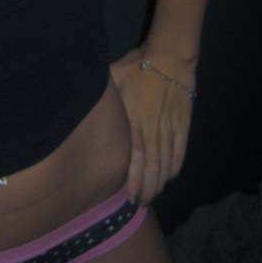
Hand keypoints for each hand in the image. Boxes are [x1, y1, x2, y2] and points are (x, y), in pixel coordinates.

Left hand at [110, 47, 196, 205]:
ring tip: (153, 196)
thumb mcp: (112, 78)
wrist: (169, 57)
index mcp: (134, 120)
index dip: (134, 180)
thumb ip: (102, 97)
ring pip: (166, 161)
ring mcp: (169, 127)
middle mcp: (152, 128)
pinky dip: (176, 165)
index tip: (130, 197)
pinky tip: (170, 176)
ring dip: (160, 181)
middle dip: (147, 188)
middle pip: (152, 166)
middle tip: (141, 205)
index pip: (135, 157)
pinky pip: (180, 149)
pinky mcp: (183, 123)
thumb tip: (78, 101)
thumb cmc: (137, 66)